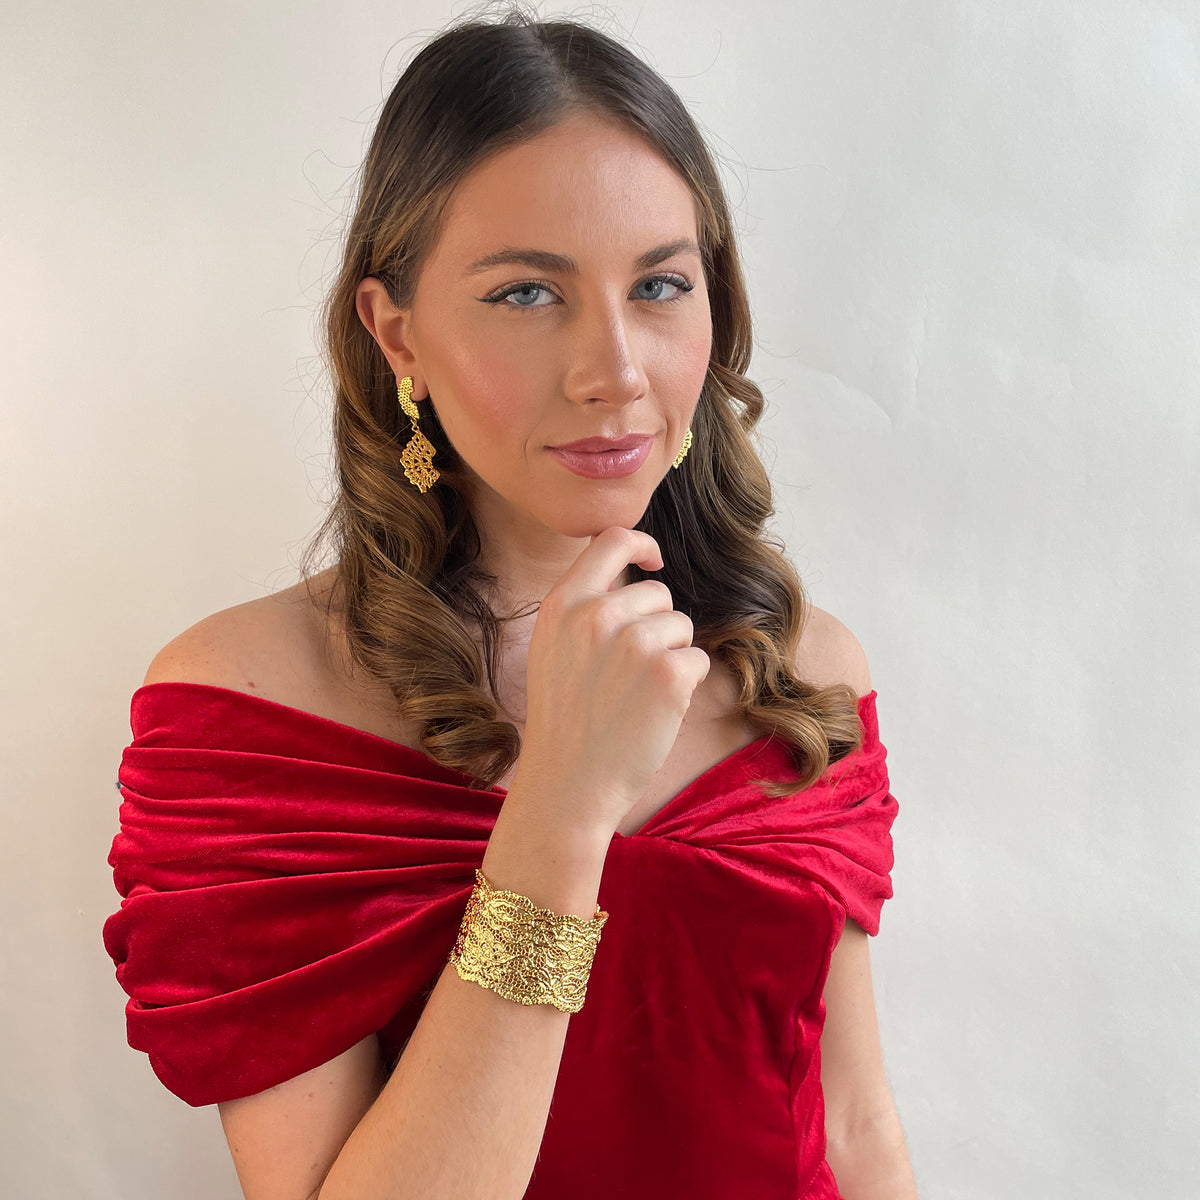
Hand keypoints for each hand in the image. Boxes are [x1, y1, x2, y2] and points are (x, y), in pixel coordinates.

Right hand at [511, 526, 710, 836]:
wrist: (568, 784)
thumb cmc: (563, 721)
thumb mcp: (551, 649)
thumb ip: (582, 608)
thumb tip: (628, 574)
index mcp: (563, 604)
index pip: (611, 540)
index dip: (640, 543)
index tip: (653, 560)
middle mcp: (597, 614)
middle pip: (658, 592)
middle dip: (657, 626)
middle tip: (628, 674)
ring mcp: (634, 642)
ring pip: (681, 626)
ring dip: (672, 656)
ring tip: (636, 695)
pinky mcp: (668, 672)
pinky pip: (697, 659)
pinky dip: (685, 684)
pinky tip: (654, 711)